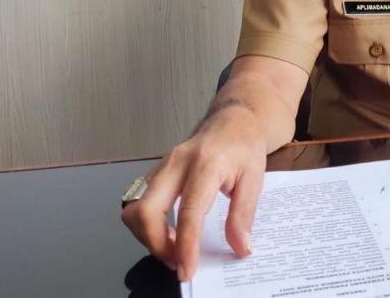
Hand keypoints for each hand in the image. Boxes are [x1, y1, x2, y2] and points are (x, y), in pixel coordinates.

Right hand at [121, 106, 267, 281]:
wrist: (234, 120)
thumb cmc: (244, 145)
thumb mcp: (255, 179)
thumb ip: (244, 215)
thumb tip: (240, 248)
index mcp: (205, 164)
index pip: (188, 211)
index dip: (185, 245)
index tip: (187, 269)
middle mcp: (176, 163)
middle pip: (146, 210)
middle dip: (155, 244)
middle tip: (178, 261)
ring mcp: (162, 166)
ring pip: (134, 208)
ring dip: (147, 236)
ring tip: (174, 248)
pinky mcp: (155, 173)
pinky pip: (138, 203)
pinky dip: (147, 225)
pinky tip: (169, 232)